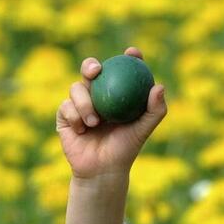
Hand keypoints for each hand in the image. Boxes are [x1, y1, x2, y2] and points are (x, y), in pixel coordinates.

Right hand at [57, 47, 167, 178]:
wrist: (101, 169)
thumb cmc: (125, 149)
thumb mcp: (143, 130)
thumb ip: (155, 110)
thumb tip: (159, 86)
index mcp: (116, 92)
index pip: (121, 68)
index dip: (127, 57)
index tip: (132, 54)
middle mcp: (96, 94)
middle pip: (90, 69)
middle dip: (91, 65)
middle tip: (97, 71)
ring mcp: (78, 104)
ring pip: (76, 88)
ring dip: (84, 102)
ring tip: (94, 121)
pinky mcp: (64, 116)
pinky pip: (66, 106)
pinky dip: (75, 116)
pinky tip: (82, 129)